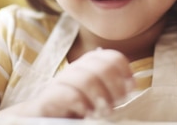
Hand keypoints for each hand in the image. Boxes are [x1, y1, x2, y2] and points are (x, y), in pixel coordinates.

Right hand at [9, 48, 134, 118]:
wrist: (44, 118)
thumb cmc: (78, 108)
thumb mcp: (99, 96)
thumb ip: (113, 87)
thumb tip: (132, 83)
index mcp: (91, 64)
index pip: (112, 57)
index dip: (124, 71)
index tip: (130, 88)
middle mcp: (77, 68)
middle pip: (101, 66)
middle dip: (114, 85)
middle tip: (117, 103)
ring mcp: (62, 80)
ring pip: (85, 78)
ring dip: (99, 96)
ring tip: (104, 111)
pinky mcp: (49, 96)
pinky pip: (68, 93)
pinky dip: (82, 103)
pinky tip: (87, 113)